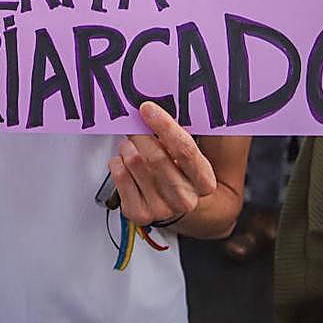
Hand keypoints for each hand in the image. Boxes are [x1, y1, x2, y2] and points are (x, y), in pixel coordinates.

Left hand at [109, 101, 217, 227]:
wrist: (178, 205)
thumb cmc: (181, 171)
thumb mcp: (192, 153)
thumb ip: (180, 134)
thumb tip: (155, 108)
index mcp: (204, 182)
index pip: (184, 150)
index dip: (164, 126)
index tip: (147, 109)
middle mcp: (185, 199)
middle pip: (156, 157)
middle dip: (140, 134)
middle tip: (133, 122)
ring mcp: (161, 209)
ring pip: (134, 163)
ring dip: (129, 147)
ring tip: (133, 146)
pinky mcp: (139, 213)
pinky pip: (119, 175)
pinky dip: (118, 162)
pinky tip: (126, 162)